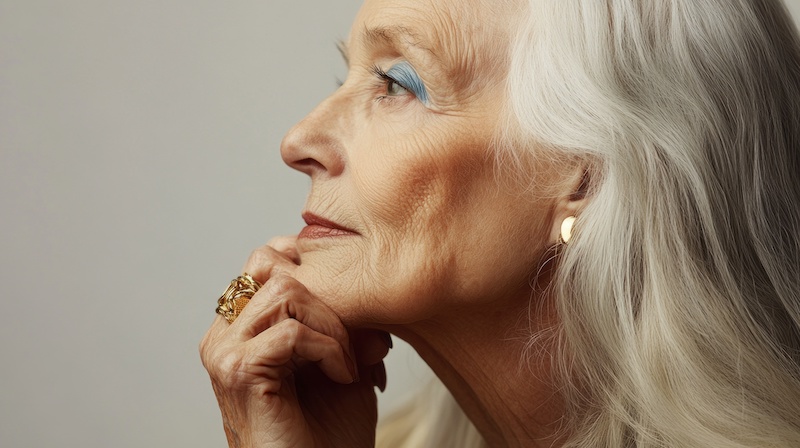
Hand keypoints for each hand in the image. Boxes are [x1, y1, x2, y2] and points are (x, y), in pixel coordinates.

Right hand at [200, 237, 390, 446]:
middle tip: (356, 346)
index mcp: (240, 328)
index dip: (316, 274)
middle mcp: (223, 335)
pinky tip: (342, 377)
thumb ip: (348, 319)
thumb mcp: (345, 361)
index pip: (268, 262)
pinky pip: (291, 332)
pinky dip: (329, 350)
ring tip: (348, 363)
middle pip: (274, 268)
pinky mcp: (238, 371)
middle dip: (329, 300)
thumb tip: (363, 286)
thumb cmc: (327, 433)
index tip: (352, 313)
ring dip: (332, 325)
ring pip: (284, 292)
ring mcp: (224, 352)